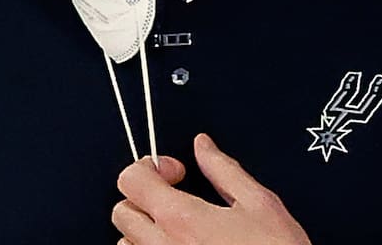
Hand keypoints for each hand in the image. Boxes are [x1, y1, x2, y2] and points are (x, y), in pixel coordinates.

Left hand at [112, 133, 310, 244]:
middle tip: (176, 197)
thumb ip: (224, 170)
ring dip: (145, 231)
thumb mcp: (260, 204)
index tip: (176, 172)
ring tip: (180, 230)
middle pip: (122, 212)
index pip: (132, 180)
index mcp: (181, 220)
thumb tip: (203, 146)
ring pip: (126, 244)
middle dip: (144, 197)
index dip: (150, 167)